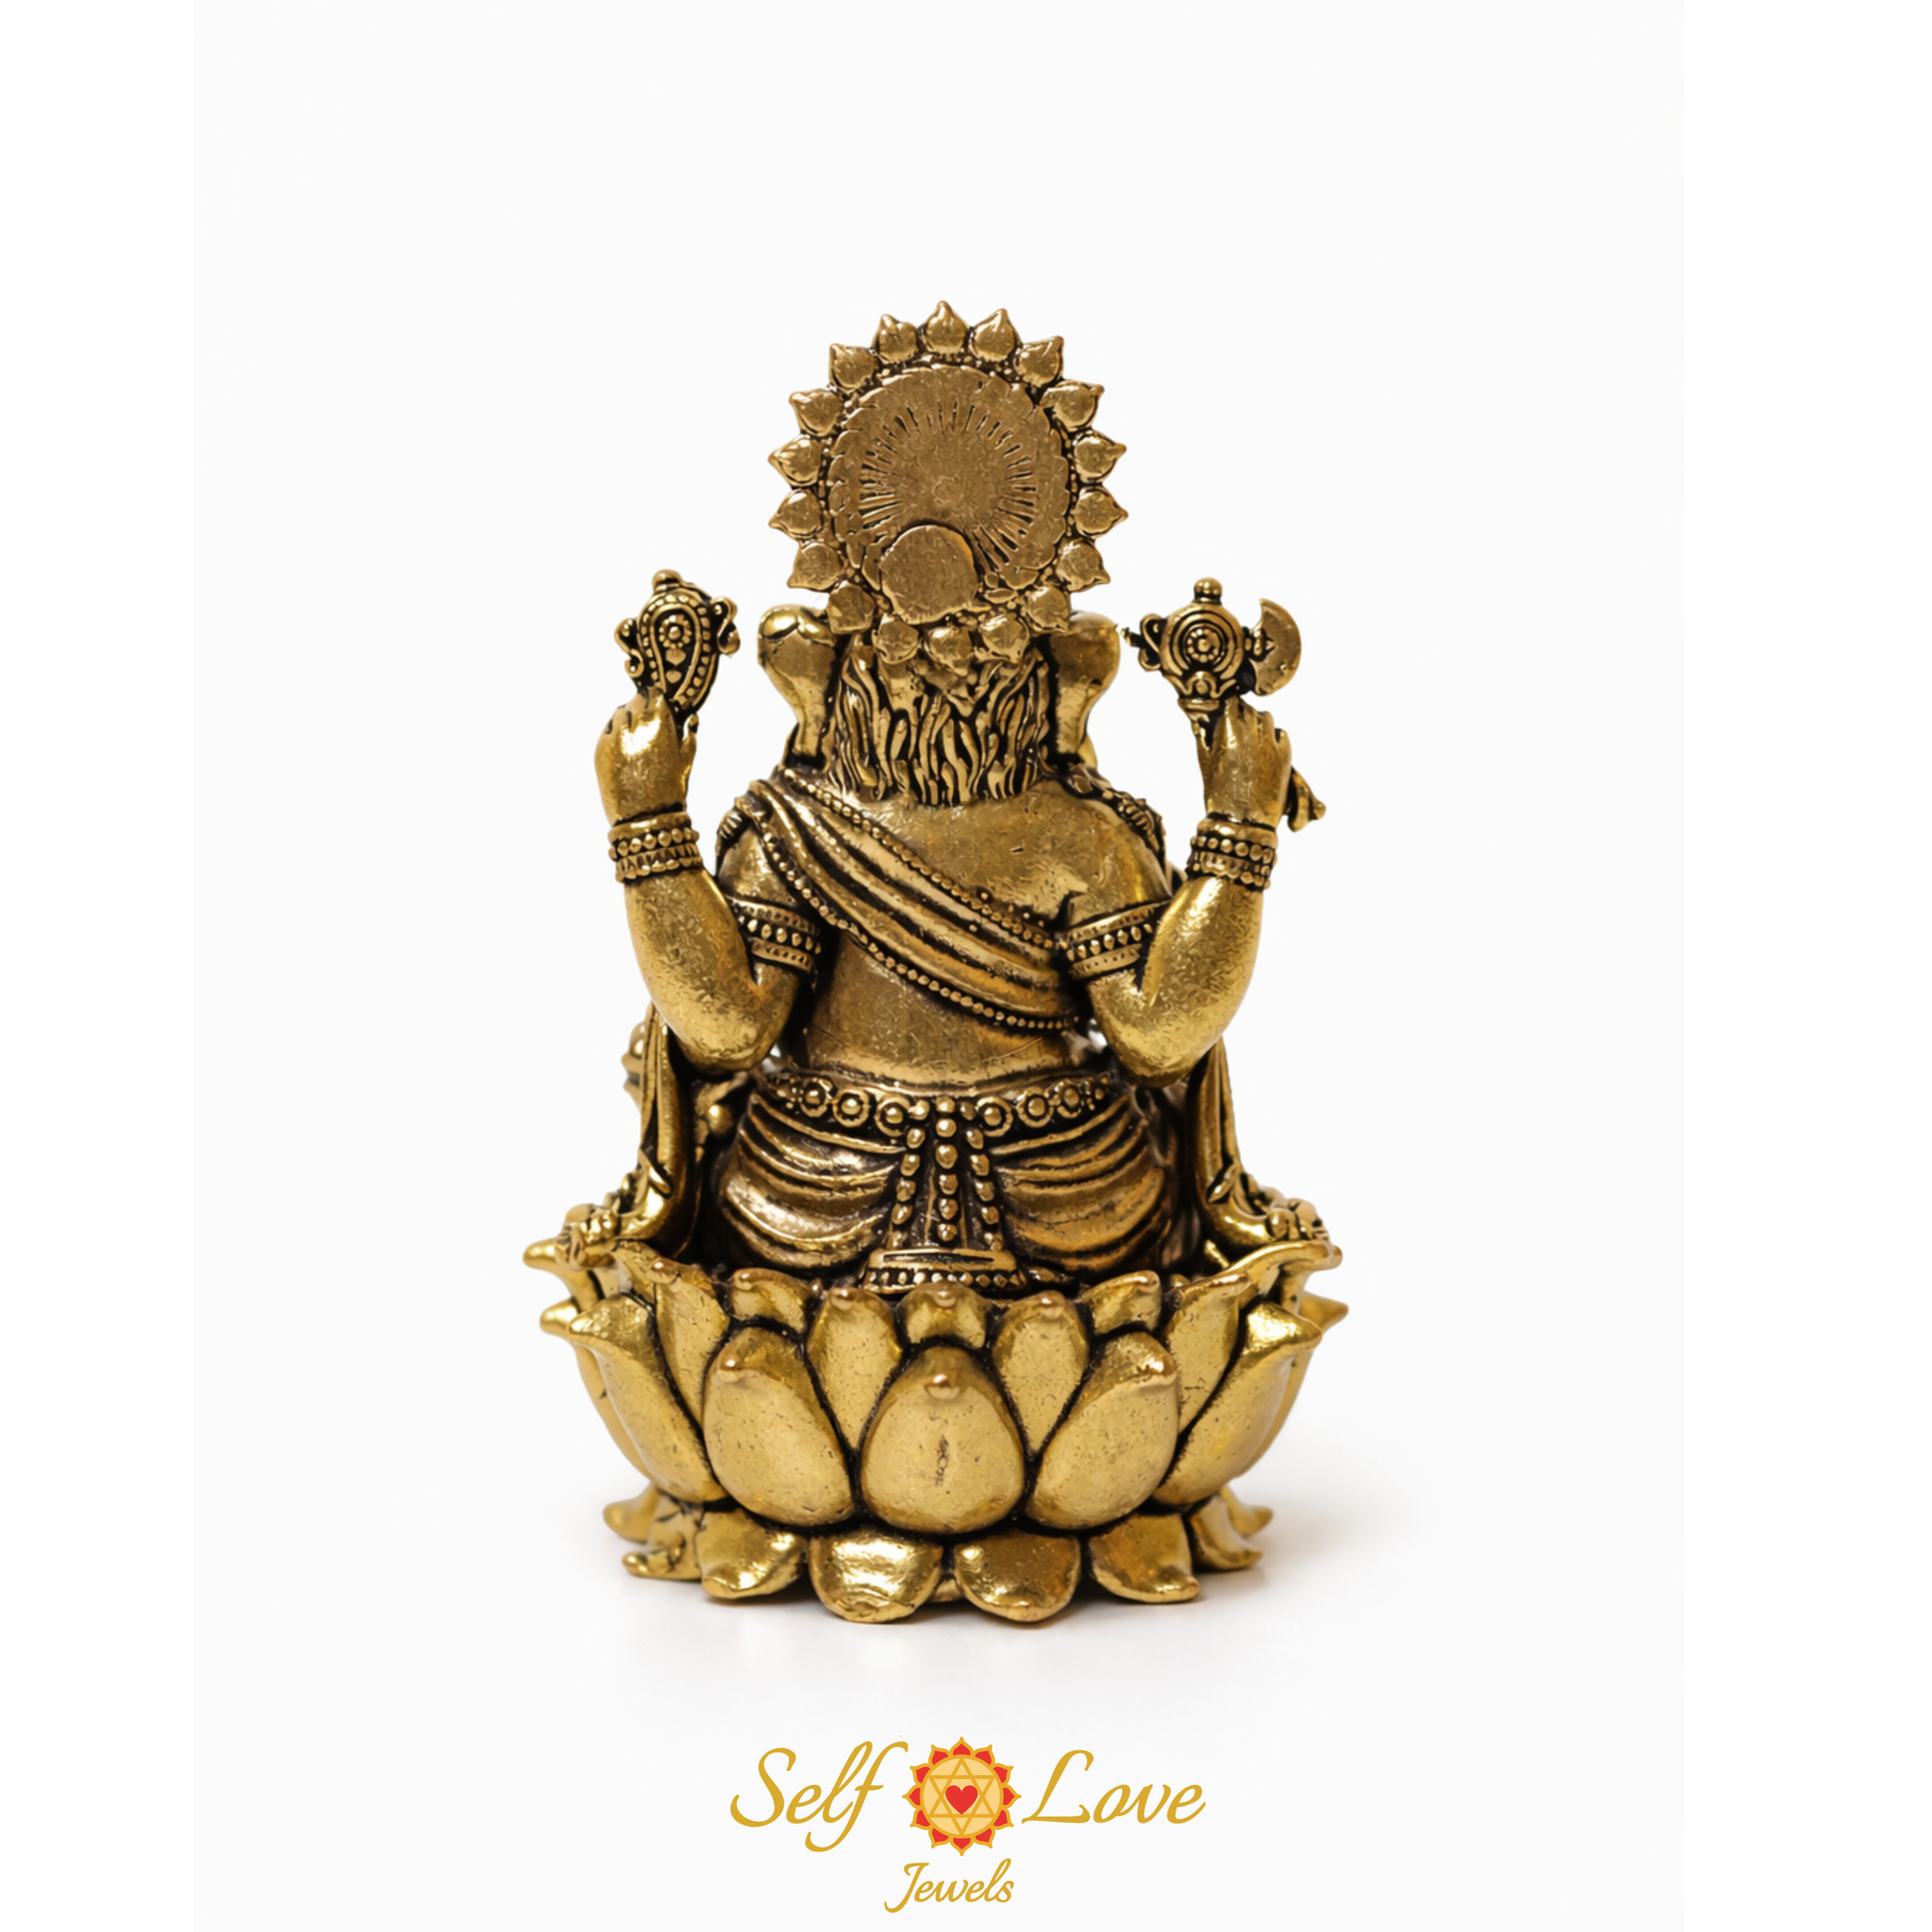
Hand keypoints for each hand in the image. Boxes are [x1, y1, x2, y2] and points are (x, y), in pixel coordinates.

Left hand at [595, 685, 696, 822]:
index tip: (659, 702)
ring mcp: (615, 738)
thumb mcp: (687, 761)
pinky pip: (608, 730)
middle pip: (636, 702)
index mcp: (659, 725)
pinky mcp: (600, 749)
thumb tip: (692, 717)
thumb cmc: (671, 790)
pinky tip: (625, 746)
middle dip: (642, 707)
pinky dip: (615, 733)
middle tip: (647, 718)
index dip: (657, 698)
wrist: (645, 819)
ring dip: (627, 717)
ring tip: (636, 733)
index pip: (654, 695)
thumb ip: (689, 735)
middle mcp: (635, 727)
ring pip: (620, 713)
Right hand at [1196, 698, 1292, 825]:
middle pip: (1250, 709)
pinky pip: (1281, 734)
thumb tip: (1199, 721)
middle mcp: (1251, 732)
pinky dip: (1274, 736)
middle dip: (1243, 714)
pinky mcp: (1285, 754)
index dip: (1228, 705)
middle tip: (1237, 724)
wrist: (1242, 820)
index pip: (1232, 703)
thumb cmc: (1218, 794)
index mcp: (1229, 730)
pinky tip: (1266, 747)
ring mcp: (1270, 743)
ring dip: (1259, 723)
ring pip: (1267, 718)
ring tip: (1252, 736)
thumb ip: (1204, 738)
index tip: (1226, 709)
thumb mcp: (1205, 763)